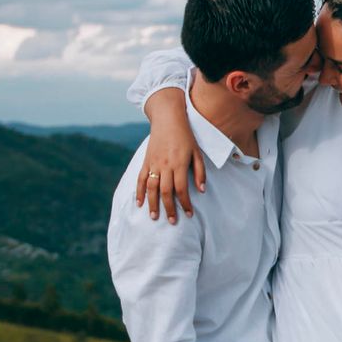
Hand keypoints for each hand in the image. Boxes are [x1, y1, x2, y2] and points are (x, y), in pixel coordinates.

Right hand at [136, 89, 205, 222]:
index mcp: (179, 164)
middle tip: (172, 222)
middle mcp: (165, 166)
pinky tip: (139, 203)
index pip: (182, 189)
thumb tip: (202, 190)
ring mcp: (153, 164)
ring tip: (155, 217)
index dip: (185, 203)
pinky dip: (139, 192)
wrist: (168, 120)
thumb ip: (199, 171)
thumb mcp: (197, 152)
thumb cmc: (186, 137)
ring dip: (153, 204)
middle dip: (169, 208)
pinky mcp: (145, 161)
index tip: (188, 214)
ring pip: (151, 188)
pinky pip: (140, 179)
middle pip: (166, 192)